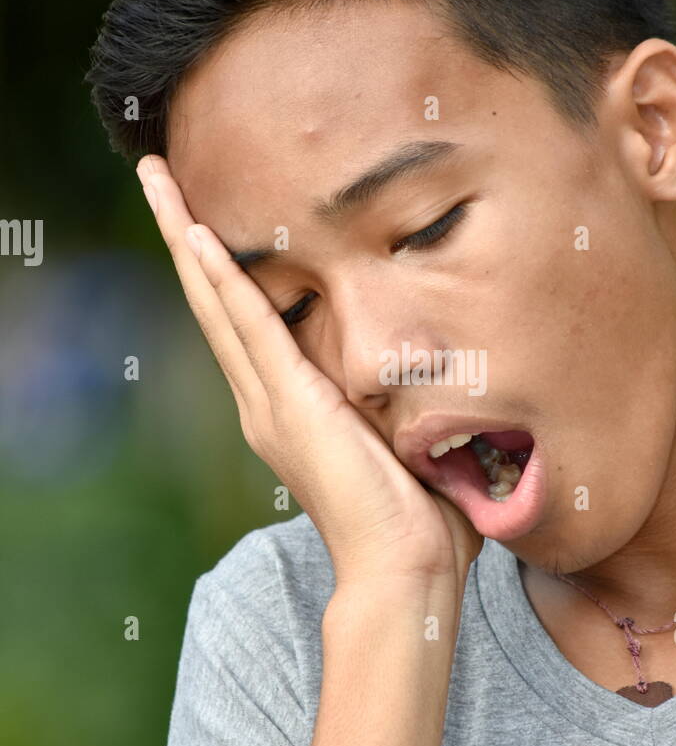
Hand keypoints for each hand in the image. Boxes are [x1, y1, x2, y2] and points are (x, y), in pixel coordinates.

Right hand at [136, 155, 482, 588]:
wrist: (406, 573)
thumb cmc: (420, 521)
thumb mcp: (407, 442)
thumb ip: (405, 404)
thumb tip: (450, 377)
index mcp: (291, 408)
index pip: (246, 319)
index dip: (222, 266)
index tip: (206, 215)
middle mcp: (267, 401)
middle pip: (214, 299)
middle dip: (186, 231)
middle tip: (156, 173)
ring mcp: (271, 403)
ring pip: (216, 301)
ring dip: (187, 235)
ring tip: (155, 178)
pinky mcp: (289, 405)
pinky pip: (248, 327)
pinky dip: (221, 279)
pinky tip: (199, 235)